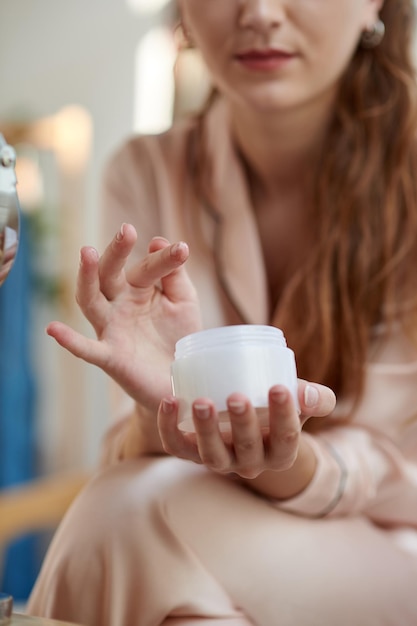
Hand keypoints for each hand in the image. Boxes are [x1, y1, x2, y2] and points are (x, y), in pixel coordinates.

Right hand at [46, 224, 201, 411]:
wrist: (180, 379)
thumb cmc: (179, 336)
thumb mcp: (183, 301)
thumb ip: (175, 275)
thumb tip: (159, 240)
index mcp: (138, 288)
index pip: (146, 267)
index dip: (164, 258)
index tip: (182, 250)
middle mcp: (119, 304)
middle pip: (110, 274)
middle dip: (116, 252)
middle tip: (127, 231)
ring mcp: (112, 329)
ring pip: (91, 300)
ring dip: (87, 278)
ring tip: (87, 253)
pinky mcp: (111, 357)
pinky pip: (86, 349)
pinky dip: (69, 340)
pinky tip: (53, 329)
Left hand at [157, 380, 335, 481]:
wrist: (243, 415)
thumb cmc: (273, 407)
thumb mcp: (297, 402)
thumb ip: (314, 397)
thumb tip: (309, 394)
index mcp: (280, 453)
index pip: (287, 439)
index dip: (285, 416)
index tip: (279, 388)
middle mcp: (250, 464)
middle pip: (248, 449)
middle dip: (243, 424)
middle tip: (237, 397)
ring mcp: (218, 460)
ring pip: (211, 455)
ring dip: (205, 430)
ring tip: (201, 402)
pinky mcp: (190, 452)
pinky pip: (176, 447)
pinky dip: (167, 426)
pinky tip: (169, 400)